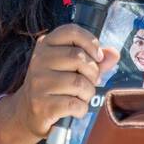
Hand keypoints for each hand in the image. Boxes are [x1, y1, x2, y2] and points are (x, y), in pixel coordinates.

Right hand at [2, 24, 104, 139]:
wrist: (29, 112)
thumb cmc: (56, 86)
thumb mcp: (72, 68)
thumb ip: (94, 59)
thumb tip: (113, 54)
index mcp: (46, 44)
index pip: (71, 31)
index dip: (91, 42)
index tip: (98, 57)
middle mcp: (39, 60)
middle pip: (79, 57)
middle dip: (93, 73)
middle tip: (91, 82)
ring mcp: (38, 82)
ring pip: (79, 83)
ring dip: (88, 93)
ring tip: (82, 96)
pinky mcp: (41, 104)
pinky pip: (74, 104)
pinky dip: (81, 109)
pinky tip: (75, 108)